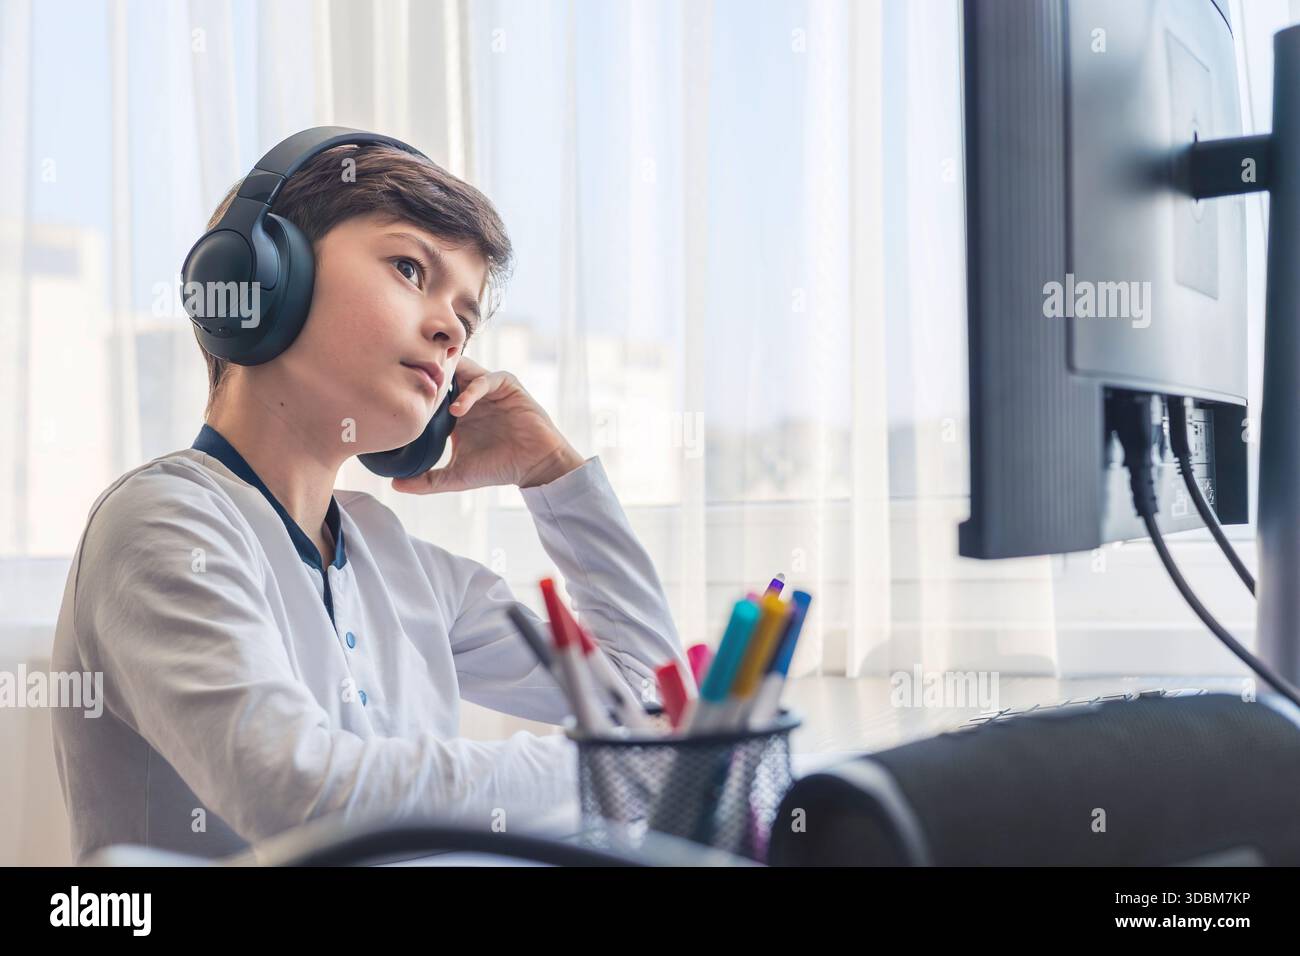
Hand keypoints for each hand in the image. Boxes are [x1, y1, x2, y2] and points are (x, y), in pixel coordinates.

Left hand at [391, 355, 585, 495]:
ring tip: (433, 396)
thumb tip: (395, 485)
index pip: (431, 392)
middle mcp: (470, 395)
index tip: (399, 404)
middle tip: (411, 388)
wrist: (533, 465)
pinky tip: (459, 408)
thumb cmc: (497, 469)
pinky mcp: (506, 384)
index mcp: (456, 411)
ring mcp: (488, 388)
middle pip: (444, 375)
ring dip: (447, 379)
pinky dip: (471, 389)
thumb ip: (427, 480)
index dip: (416, 394)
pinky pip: (486, 378)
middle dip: (429, 378)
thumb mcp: (456, 476)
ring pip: (463, 370)